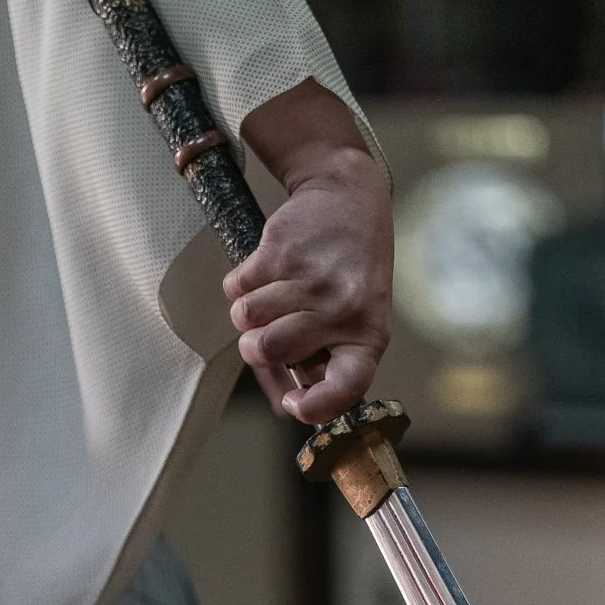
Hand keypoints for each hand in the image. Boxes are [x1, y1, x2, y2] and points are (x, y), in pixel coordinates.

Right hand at [230, 81, 392, 427]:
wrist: (348, 197)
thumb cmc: (348, 272)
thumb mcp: (353, 319)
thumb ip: (320, 364)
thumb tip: (286, 407)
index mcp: (368, 336)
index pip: (345, 386)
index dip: (315, 406)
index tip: (295, 404)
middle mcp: (343, 309)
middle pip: (268, 351)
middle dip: (255, 346)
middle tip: (270, 330)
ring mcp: (311, 279)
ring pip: (245, 320)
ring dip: (246, 313)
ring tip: (271, 295)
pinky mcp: (280, 250)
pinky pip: (236, 288)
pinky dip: (241, 284)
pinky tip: (266, 270)